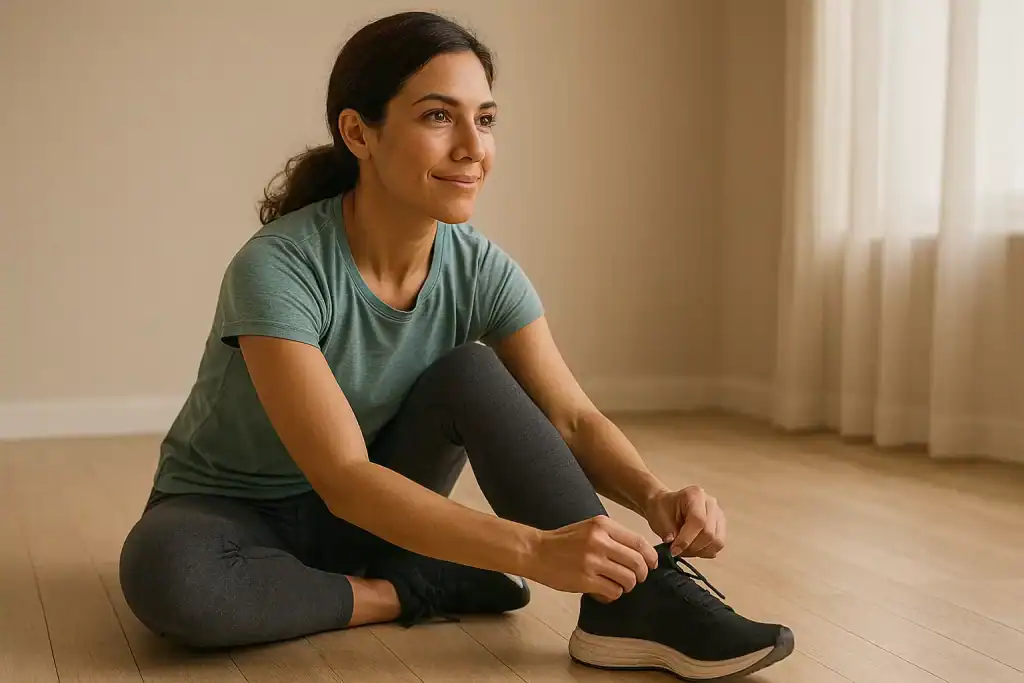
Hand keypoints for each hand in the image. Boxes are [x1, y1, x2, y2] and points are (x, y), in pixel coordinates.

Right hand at [526, 516, 658, 601]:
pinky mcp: (585, 580)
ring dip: (627, 586)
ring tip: (617, 585)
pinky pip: (613, 591)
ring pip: (628, 579)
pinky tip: (604, 591)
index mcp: (603, 526)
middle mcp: (600, 541)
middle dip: (641, 574)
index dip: (650, 556)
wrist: (536, 551)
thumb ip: (612, 537)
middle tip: (636, 579)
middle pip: (637, 562)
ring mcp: (593, 561)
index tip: (652, 564)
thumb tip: (639, 553)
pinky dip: (613, 594)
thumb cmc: (562, 541)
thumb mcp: (589, 528)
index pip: (639, 542)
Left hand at [642, 485, 725, 558]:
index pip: (699, 521)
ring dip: (699, 551)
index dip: (687, 540)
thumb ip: (668, 532)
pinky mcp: (720, 527)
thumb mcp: (659, 517)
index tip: (673, 550)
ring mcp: (719, 515)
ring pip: (716, 542)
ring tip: (684, 549)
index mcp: (695, 495)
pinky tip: (692, 548)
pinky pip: (718, 545)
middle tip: (677, 550)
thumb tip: (676, 548)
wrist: (666, 505)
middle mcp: (711, 504)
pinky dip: (705, 551)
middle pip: (709, 533)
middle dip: (692, 547)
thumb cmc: (662, 509)